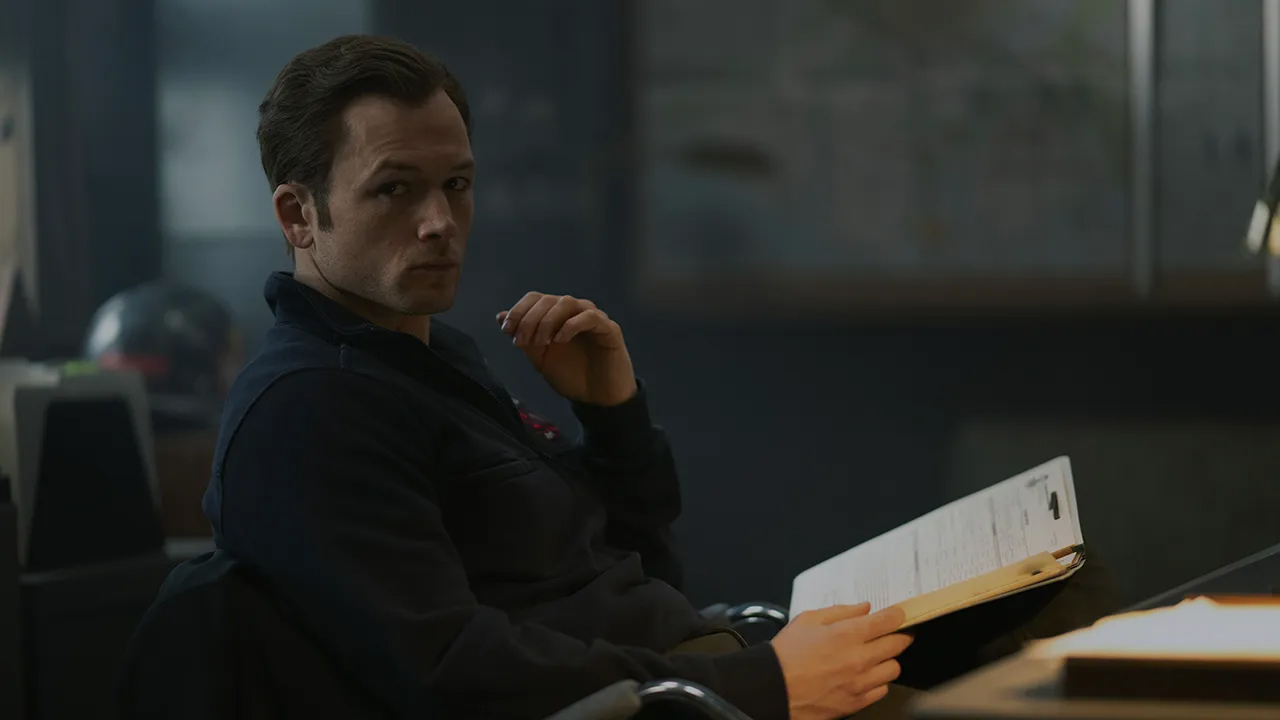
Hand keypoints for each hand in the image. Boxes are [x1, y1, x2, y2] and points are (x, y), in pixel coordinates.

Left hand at [497, 293, 636, 406]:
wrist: (597, 398)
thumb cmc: (572, 376)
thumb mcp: (540, 358)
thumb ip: (524, 337)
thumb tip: (500, 316)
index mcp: (557, 315)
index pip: (535, 299)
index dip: (518, 311)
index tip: (507, 330)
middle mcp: (574, 311)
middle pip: (547, 300)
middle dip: (529, 319)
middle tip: (522, 342)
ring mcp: (593, 317)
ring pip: (567, 303)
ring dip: (548, 320)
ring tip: (542, 342)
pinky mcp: (609, 329)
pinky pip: (589, 317)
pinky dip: (571, 325)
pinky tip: (560, 340)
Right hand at [771, 604, 912, 719]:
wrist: (773, 689)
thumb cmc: (786, 654)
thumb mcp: (808, 620)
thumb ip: (840, 611)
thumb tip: (864, 608)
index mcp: (847, 634)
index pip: (888, 620)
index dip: (898, 615)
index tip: (899, 614)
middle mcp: (859, 658)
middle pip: (898, 644)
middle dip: (899, 635)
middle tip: (892, 633)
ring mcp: (860, 683)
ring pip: (894, 668)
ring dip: (888, 659)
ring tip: (875, 656)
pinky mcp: (856, 702)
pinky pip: (882, 690)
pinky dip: (878, 681)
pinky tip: (865, 676)